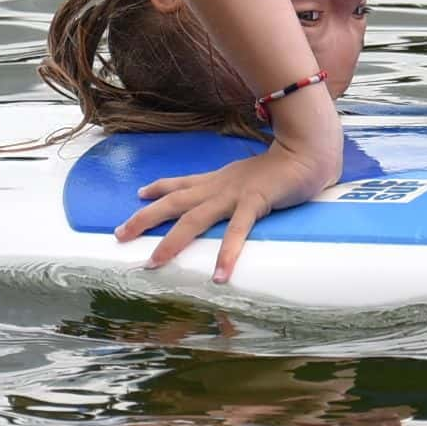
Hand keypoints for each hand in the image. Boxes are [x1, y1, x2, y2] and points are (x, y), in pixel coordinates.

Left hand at [114, 136, 340, 282]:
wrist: (307, 150)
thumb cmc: (282, 166)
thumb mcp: (248, 176)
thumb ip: (233, 185)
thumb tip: (223, 193)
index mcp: (218, 180)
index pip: (182, 183)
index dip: (158, 188)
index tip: (138, 195)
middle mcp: (219, 186)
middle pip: (174, 202)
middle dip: (145, 218)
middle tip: (119, 234)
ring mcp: (234, 194)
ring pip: (195, 218)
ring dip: (172, 241)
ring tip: (153, 261)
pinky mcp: (255, 203)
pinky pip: (237, 231)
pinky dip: (227, 253)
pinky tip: (219, 275)